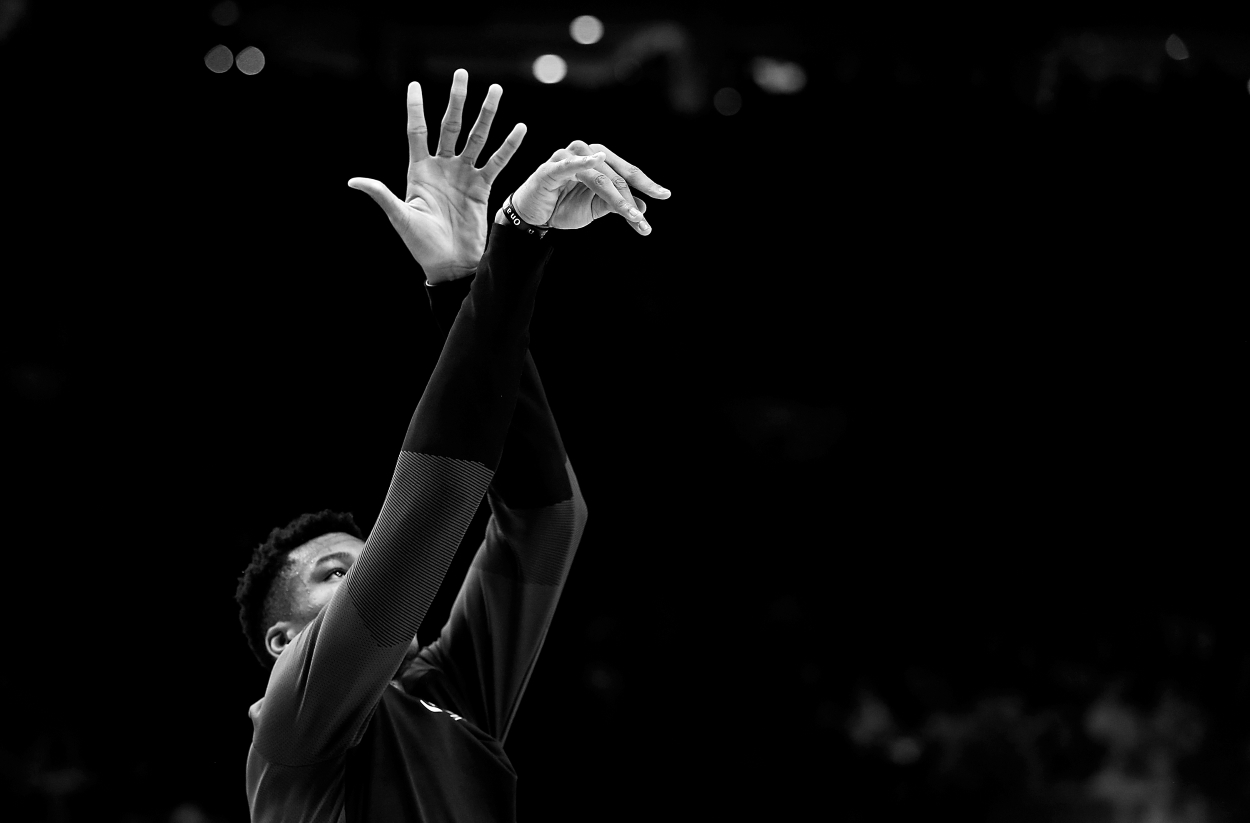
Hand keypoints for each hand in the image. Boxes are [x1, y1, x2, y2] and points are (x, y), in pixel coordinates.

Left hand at [348, 70, 525, 282]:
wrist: (449, 264)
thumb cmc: (421, 244)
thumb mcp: (400, 217)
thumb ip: (381, 194)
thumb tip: (354, 181)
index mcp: (419, 170)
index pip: (417, 130)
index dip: (416, 108)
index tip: (415, 85)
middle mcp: (443, 167)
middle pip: (450, 125)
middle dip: (457, 100)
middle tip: (462, 74)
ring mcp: (464, 175)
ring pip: (477, 137)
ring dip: (486, 115)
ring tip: (496, 90)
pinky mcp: (482, 187)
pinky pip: (497, 162)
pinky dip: (508, 146)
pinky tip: (519, 128)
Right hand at [508, 141, 669, 234]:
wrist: (533, 217)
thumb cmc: (563, 207)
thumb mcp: (595, 208)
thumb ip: (616, 205)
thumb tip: (644, 207)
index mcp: (598, 159)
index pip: (625, 171)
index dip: (645, 183)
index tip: (664, 195)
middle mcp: (585, 153)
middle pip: (615, 175)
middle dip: (632, 198)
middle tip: (644, 220)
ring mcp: (567, 158)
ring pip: (599, 177)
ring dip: (616, 197)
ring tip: (631, 216)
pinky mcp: (550, 169)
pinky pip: (568, 165)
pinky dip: (581, 162)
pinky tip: (596, 160)